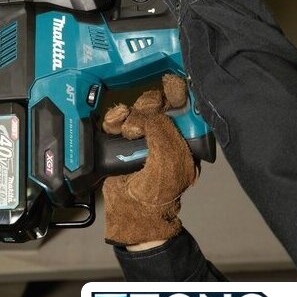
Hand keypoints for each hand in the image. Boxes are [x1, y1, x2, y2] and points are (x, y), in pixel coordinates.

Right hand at [102, 74, 198, 246]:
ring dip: (129, 116)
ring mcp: (141, 137)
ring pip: (135, 109)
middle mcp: (163, 135)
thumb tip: (146, 114)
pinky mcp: (119, 140)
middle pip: (156, 104)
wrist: (130, 213)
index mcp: (183, 139)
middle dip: (148, 106)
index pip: (182, 106)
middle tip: (142, 117)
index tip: (171, 83)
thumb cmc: (158, 190)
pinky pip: (116, 119)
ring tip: (126, 132)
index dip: (177, 92)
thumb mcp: (168, 159)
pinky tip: (114, 126)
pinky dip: (113, 119)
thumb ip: (161, 131)